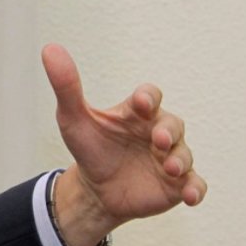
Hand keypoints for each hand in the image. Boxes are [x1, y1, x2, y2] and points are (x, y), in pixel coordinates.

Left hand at [42, 44, 207, 245]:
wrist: (95, 191)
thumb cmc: (90, 149)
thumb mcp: (73, 119)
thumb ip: (66, 86)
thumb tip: (50, 49)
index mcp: (136, 113)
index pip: (150, 96)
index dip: (149, 97)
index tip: (142, 103)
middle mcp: (158, 132)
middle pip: (173, 124)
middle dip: (168, 131)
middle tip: (158, 140)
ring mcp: (170, 158)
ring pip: (185, 154)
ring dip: (180, 159)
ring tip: (170, 167)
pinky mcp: (176, 185)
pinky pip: (195, 185)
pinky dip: (196, 189)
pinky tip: (190, 196)